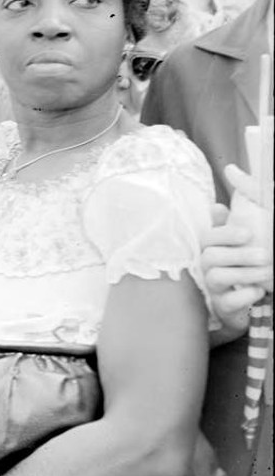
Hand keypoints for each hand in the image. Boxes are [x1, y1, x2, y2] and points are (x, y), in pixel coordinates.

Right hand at [201, 172, 273, 337]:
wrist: (260, 295)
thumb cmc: (251, 257)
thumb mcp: (250, 226)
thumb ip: (245, 199)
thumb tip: (231, 169)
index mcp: (214, 243)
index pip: (209, 235)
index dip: (226, 233)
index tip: (247, 233)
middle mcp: (209, 263)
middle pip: (211, 255)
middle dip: (239, 256)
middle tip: (264, 256)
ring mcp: (214, 285)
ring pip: (217, 277)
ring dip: (245, 275)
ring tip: (267, 273)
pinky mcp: (222, 306)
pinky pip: (227, 301)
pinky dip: (244, 297)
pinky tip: (258, 292)